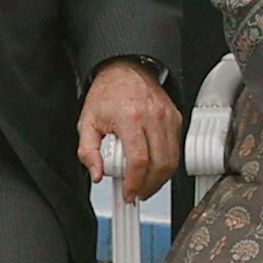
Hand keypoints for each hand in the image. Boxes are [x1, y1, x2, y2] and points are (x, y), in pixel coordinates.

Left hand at [77, 61, 181, 202]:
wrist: (125, 69)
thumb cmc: (108, 93)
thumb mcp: (87, 122)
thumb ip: (88, 152)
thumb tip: (97, 174)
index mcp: (129, 118)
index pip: (139, 160)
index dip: (135, 183)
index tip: (128, 193)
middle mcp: (153, 117)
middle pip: (160, 164)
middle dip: (149, 186)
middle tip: (137, 193)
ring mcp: (167, 117)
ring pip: (172, 160)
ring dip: (160, 179)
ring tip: (145, 184)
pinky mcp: (175, 118)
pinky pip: (176, 149)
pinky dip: (166, 164)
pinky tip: (154, 167)